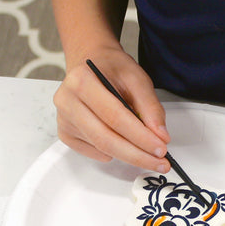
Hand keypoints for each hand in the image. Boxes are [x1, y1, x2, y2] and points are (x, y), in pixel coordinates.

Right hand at [53, 47, 171, 172]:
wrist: (92, 63)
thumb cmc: (112, 69)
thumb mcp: (137, 78)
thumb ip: (150, 107)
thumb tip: (160, 136)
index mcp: (82, 81)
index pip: (115, 116)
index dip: (140, 136)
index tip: (161, 148)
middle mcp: (67, 101)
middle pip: (105, 138)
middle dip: (136, 154)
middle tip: (159, 162)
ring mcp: (63, 119)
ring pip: (100, 148)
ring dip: (129, 155)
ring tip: (149, 154)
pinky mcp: (65, 133)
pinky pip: (94, 152)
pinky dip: (113, 152)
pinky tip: (123, 142)